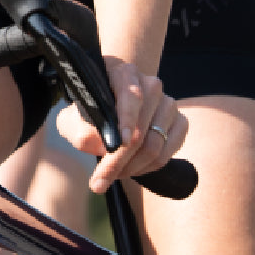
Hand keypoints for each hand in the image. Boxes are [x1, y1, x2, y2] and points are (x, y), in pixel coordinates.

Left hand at [55, 57, 187, 193]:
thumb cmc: (90, 108)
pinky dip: (149, 167)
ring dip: (132, 167)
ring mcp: (169, 103)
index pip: (131, 97)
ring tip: (112, 175)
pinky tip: (131, 169)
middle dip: (119, 161)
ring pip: (156, 145)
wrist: (110, 103)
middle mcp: (151, 85)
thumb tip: (103, 145)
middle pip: (142, 130)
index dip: (126, 121)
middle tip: (100, 181)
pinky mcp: (180, 121)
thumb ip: (82, 130)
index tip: (117, 144)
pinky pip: (169, 152)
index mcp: (123, 73)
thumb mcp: (75, 116)